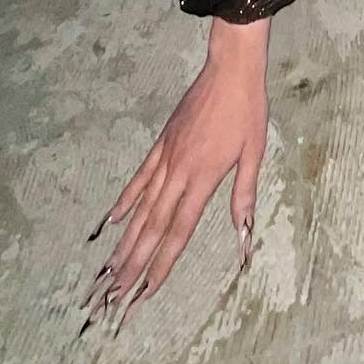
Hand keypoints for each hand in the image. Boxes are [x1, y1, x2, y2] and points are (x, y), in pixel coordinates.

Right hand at [79, 20, 269, 332]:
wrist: (229, 70)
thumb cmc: (247, 110)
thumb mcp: (255, 152)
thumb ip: (244, 194)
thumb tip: (242, 232)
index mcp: (203, 179)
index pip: (178, 232)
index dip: (161, 264)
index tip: (146, 291)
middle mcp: (178, 173)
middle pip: (152, 227)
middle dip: (134, 264)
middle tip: (115, 293)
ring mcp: (166, 158)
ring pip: (140, 208)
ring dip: (125, 241)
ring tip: (108, 269)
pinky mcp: (161, 145)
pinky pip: (139, 179)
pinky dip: (125, 202)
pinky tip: (113, 222)